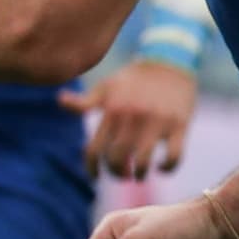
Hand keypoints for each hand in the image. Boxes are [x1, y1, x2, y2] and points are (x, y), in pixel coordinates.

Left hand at [66, 60, 195, 175]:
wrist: (170, 61)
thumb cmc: (134, 79)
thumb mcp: (107, 87)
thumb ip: (84, 102)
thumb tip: (59, 99)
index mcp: (112, 111)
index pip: (94, 150)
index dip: (92, 169)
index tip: (95, 177)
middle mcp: (132, 117)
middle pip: (117, 159)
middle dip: (117, 172)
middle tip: (122, 174)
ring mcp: (156, 122)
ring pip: (143, 162)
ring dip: (140, 174)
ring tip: (139, 175)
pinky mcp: (179, 125)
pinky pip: (173, 156)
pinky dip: (167, 168)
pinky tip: (162, 167)